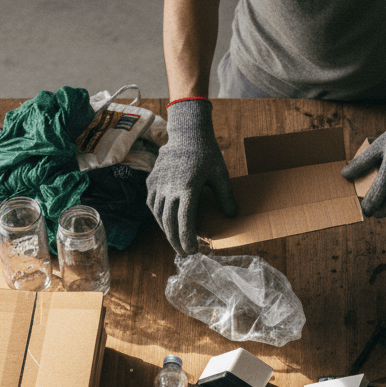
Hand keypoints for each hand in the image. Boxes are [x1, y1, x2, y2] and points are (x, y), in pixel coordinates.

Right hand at [146, 98, 237, 254]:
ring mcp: (158, 184)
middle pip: (169, 223)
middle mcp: (169, 188)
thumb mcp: (220, 175)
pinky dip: (159, 217)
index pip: (185, 221)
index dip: (187, 239)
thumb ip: (226, 197)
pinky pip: (152, 204)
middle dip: (176, 241)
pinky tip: (167, 224)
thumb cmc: (206, 154)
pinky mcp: (152, 181)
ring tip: (176, 242)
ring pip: (158, 216)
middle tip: (184, 254)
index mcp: (187, 188)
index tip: (192, 250)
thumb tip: (233, 216)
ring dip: (166, 231)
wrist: (186, 132)